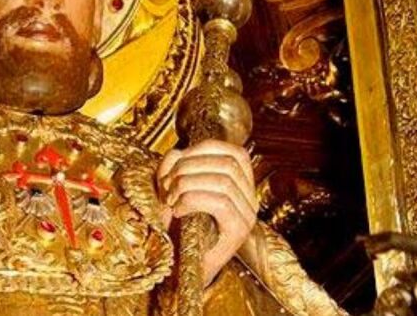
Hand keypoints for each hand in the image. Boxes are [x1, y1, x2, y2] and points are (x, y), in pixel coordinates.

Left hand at [158, 140, 257, 284]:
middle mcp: (250, 199)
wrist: (179, 268)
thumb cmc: (177, 227)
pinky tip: (178, 210)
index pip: (234, 151)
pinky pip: (221, 203)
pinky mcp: (239, 232)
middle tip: (167, 185)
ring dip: (187, 184)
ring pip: (223, 181)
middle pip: (227, 163)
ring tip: (170, 199)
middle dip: (189, 167)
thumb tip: (177, 152)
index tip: (177, 161)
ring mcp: (247, 216)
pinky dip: (192, 200)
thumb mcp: (174, 187)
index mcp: (240, 184)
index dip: (202, 149)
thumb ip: (176, 165)